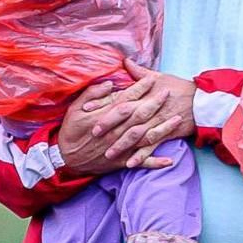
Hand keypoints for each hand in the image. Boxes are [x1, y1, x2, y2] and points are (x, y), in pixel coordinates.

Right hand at [55, 71, 195, 172]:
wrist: (65, 160)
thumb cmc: (70, 132)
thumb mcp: (75, 109)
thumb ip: (92, 94)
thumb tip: (109, 83)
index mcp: (105, 117)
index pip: (127, 99)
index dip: (140, 89)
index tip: (152, 79)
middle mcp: (116, 132)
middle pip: (140, 116)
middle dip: (156, 103)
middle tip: (168, 92)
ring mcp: (120, 148)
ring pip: (146, 137)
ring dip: (163, 128)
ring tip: (177, 119)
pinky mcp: (121, 161)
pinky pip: (141, 162)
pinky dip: (156, 162)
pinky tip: (170, 160)